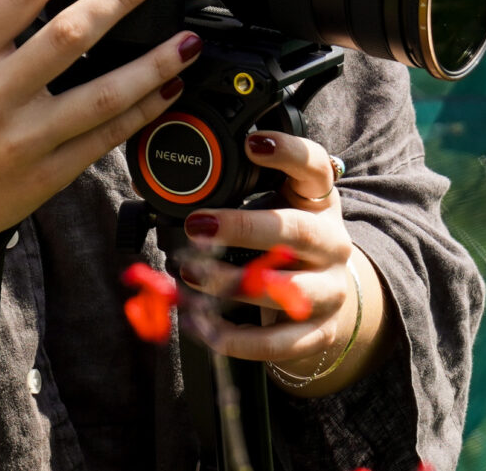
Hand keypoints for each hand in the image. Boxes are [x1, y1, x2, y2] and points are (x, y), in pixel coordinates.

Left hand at [178, 131, 387, 396]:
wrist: (328, 297)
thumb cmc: (286, 243)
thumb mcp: (272, 207)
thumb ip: (231, 194)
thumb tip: (153, 185)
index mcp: (318, 201)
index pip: (315, 167)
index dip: (287, 152)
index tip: (251, 143)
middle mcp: (332, 242)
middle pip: (297, 230)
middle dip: (243, 227)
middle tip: (197, 226)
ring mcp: (331, 289)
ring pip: (288, 289)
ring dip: (232, 284)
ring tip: (189, 275)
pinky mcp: (320, 332)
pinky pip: (280, 342)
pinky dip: (239, 339)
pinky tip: (205, 328)